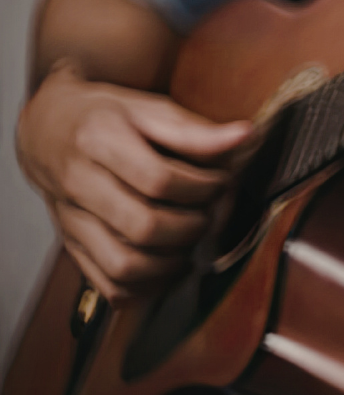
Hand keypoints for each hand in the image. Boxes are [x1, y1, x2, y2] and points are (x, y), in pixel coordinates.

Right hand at [16, 61, 251, 302]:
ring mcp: (71, 220)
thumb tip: (244, 136)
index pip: (159, 179)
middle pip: (144, 226)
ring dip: (173, 262)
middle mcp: (78, 184)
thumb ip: (194, 129)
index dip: (202, 187)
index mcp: (98, 140)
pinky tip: (169, 264)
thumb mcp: (147, 108)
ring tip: (192, 241)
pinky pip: (110, 285)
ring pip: (125, 265)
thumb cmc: (105, 116)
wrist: (46, 129)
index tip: (221, 182)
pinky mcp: (72, 246)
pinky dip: (148, 286)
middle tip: (210, 214)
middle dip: (193, 226)